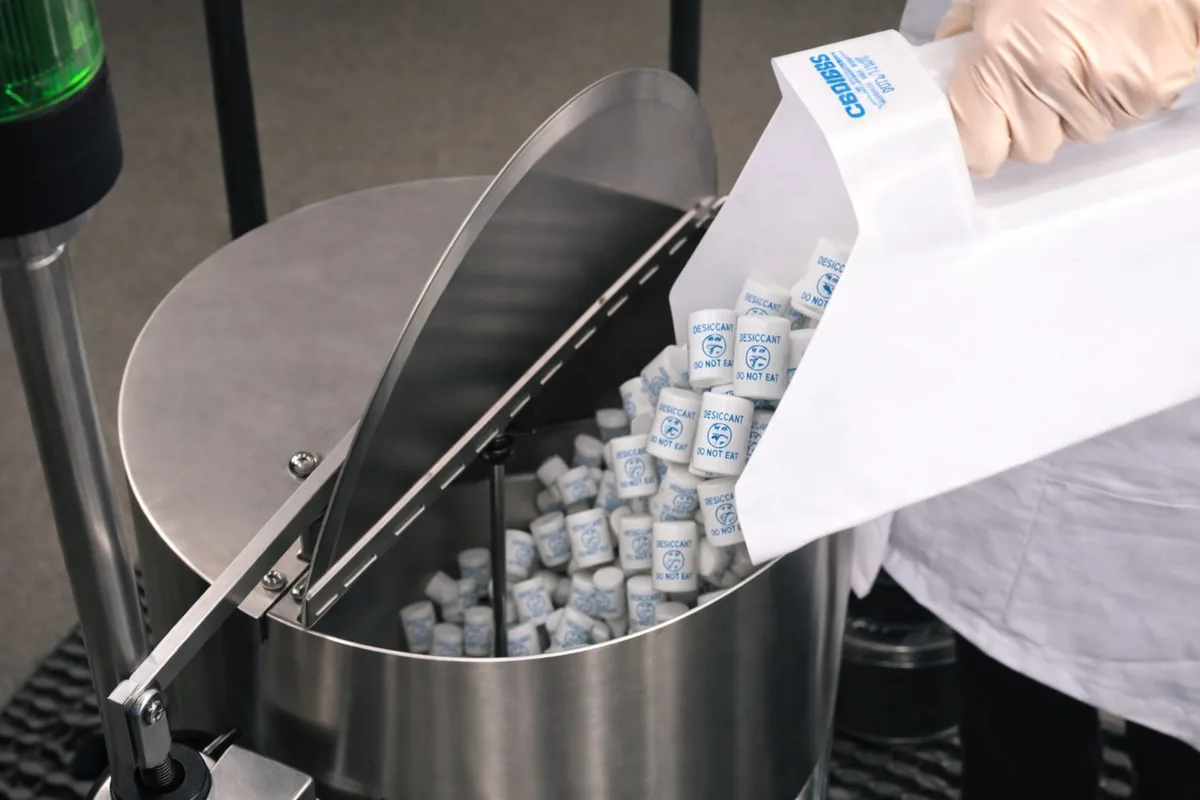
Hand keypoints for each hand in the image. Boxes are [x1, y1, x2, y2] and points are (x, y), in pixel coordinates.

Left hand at [937, 0, 1199, 177]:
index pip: (977, 150)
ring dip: (1078, 109)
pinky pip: (1123, 119)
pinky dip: (1120, 96)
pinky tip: (1119, 54)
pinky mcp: (1146, 89)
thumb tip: (946, 65)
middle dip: (1033, 125)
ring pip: (1079, 134)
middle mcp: (1045, 75)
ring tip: (1086, 55)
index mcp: (998, 51)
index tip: (984, 134)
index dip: (981, 146)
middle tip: (1043, 78)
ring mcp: (1099, 85)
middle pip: (1031, 149)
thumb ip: (964, 31)